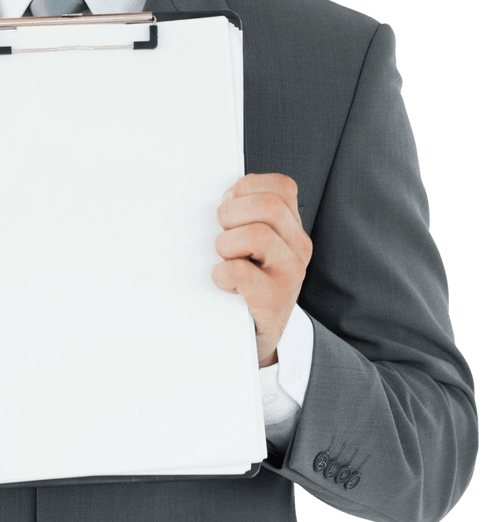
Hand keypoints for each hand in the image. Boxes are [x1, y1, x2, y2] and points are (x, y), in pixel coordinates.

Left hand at [213, 173, 311, 367]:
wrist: (259, 335)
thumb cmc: (248, 282)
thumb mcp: (255, 245)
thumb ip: (247, 216)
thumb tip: (224, 197)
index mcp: (292, 228)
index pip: (282, 186)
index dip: (248, 188)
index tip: (230, 205)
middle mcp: (298, 248)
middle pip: (269, 205)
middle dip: (232, 213)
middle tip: (222, 233)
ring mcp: (290, 274)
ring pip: (258, 234)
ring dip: (227, 244)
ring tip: (225, 258)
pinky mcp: (274, 301)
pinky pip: (241, 271)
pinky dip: (223, 273)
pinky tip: (224, 281)